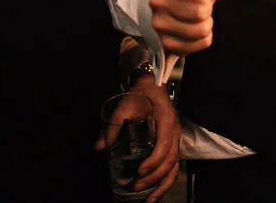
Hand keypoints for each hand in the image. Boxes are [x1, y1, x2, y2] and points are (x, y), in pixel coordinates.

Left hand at [95, 78, 179, 202]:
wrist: (152, 84)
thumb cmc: (140, 94)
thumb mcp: (124, 106)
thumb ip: (112, 125)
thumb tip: (100, 147)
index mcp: (166, 121)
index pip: (164, 146)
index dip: (153, 161)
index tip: (139, 171)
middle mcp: (174, 132)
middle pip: (170, 161)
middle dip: (154, 178)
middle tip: (136, 187)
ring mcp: (175, 139)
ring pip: (174, 167)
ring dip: (162, 185)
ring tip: (149, 200)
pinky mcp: (171, 145)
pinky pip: (172, 166)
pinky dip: (165, 181)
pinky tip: (155, 193)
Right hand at [148, 0, 221, 55]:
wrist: (171, 2)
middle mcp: (158, 1)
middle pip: (199, 11)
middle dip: (209, 8)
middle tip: (205, 6)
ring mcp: (159, 23)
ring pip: (201, 29)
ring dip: (208, 23)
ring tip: (201, 18)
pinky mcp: (166, 42)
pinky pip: (201, 43)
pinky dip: (205, 37)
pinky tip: (198, 29)